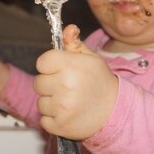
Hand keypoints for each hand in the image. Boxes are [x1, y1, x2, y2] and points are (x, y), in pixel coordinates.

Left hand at [34, 24, 117, 139]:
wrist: (114, 111)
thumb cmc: (100, 82)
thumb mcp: (91, 59)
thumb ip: (75, 44)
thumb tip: (68, 28)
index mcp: (70, 66)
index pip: (42, 62)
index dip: (49, 66)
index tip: (59, 70)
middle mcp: (65, 86)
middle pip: (38, 83)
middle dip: (49, 84)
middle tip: (66, 87)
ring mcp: (62, 107)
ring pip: (40, 103)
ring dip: (51, 103)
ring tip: (68, 101)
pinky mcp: (60, 125)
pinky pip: (44, 120)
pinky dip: (53, 119)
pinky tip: (67, 114)